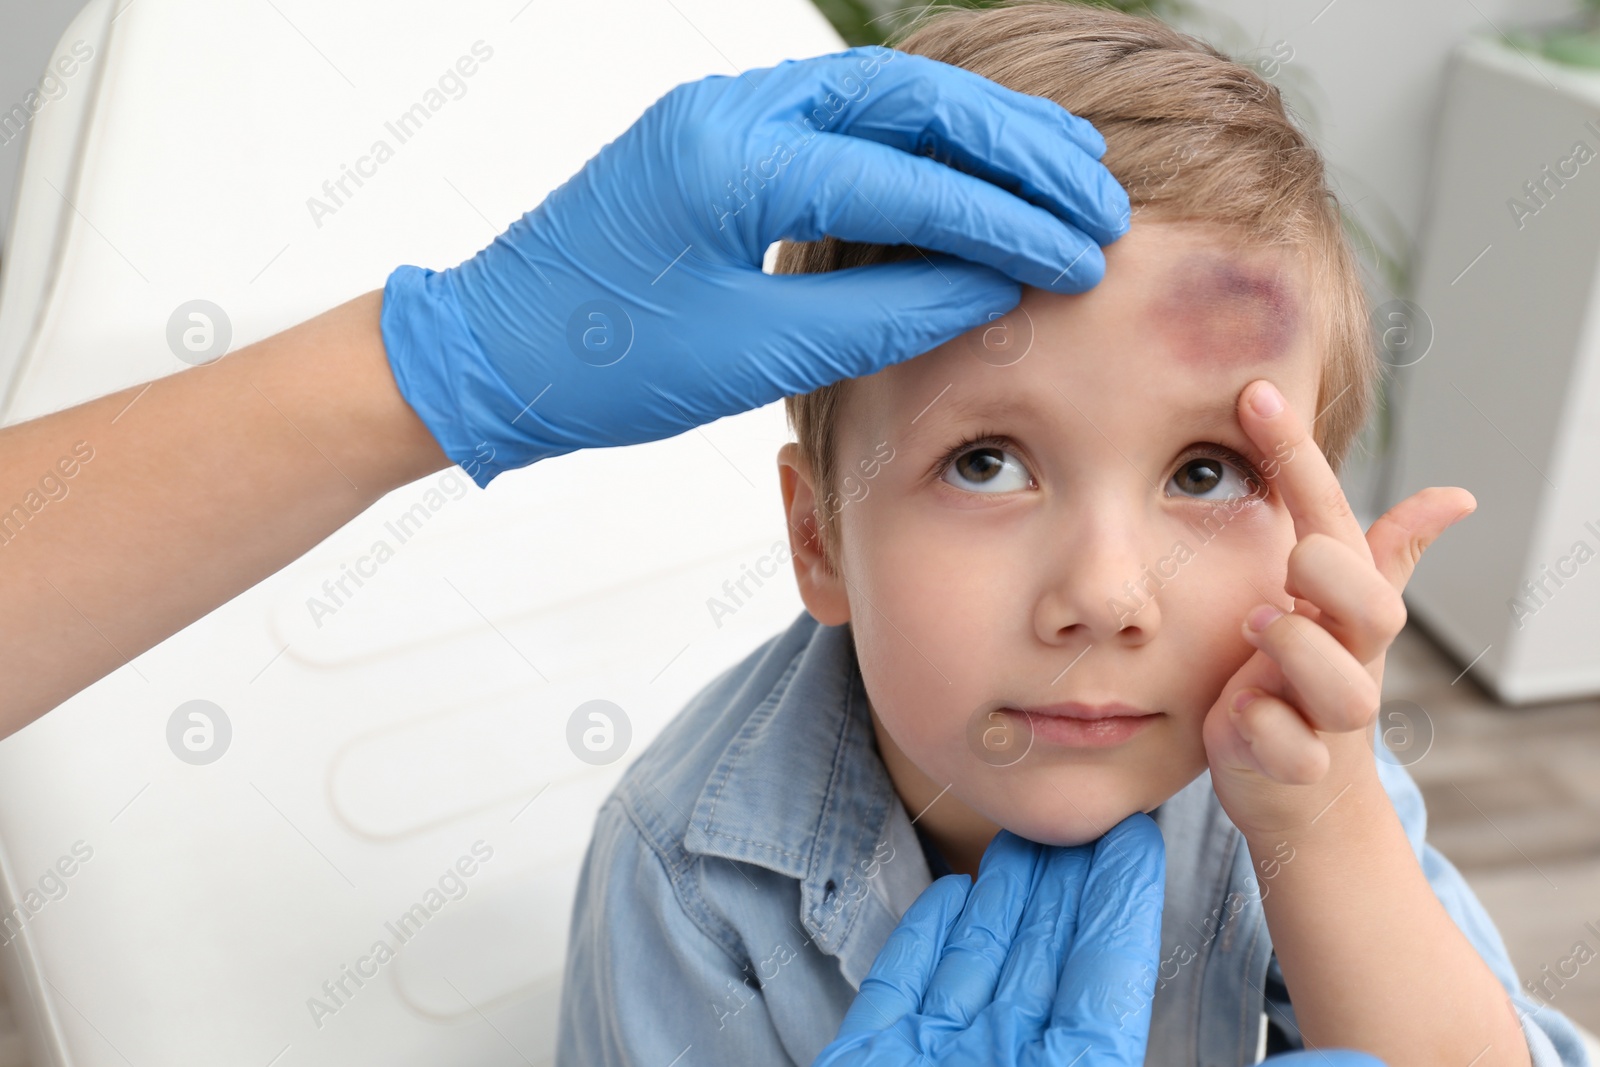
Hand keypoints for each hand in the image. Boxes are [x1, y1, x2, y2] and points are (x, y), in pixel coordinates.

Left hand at [379, 46, 1129, 484]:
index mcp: (731, 160)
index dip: (1005, 219)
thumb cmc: (602, 364)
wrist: (491, 349)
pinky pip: (845, 114)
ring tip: (1065, 167)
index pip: (905, 178)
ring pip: (884, 94)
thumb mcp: (752, 354)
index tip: (1081, 252)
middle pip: (912, 102)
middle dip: (1016, 149)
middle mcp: (732, 110)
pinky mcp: (722, 132)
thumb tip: (993, 287)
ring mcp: (725, 110)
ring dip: (979, 129)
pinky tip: (974, 161)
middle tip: (1098, 195)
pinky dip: (921, 137)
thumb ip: (881, 313)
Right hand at [814, 813, 1388, 1066]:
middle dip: (1058, 886)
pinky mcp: (874, 1065)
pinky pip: (902, 998)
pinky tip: (946, 895)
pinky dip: (922, 948)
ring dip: (996, 901)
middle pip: (1042, 962)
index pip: (1106, 978)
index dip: (1118, 902)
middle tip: (1077, 813)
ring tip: (1017, 836)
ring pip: (976, 968)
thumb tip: (1372, 1066)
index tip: (1132, 833)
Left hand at [1203, 378, 1476, 835]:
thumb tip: (1457, 496)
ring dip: (1296, 652)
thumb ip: (1382, 551)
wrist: (1305, 794)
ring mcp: (1324, 714)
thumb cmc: (1309, 685)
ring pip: (1340, 688)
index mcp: (1346, 605)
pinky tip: (1239, 718)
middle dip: (1332, 576)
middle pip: (1373, 607)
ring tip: (1258, 630)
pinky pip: (1289, 750)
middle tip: (1288, 567)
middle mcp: (1347, 654)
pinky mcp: (1293, 766)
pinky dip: (1265, 733)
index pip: (1331, 518)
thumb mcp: (1335, 613)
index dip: (1297, 458)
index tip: (1254, 394)